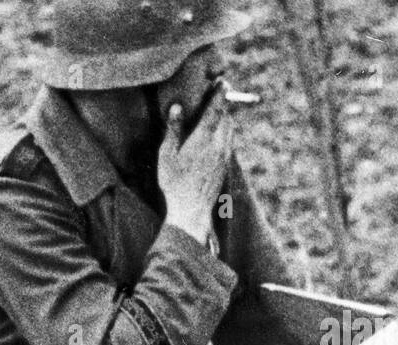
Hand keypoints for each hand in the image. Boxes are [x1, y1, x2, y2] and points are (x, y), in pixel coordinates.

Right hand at [158, 92, 233, 244]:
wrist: (191, 211)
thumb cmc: (174, 183)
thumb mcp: (167, 155)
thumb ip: (174, 130)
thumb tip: (177, 108)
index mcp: (204, 138)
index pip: (216, 108)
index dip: (220, 93)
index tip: (222, 82)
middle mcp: (219, 144)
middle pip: (227, 117)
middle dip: (223, 106)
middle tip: (217, 96)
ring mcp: (224, 156)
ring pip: (230, 130)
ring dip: (225, 120)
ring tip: (215, 115)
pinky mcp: (224, 167)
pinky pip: (228, 143)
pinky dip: (224, 134)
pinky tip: (215, 138)